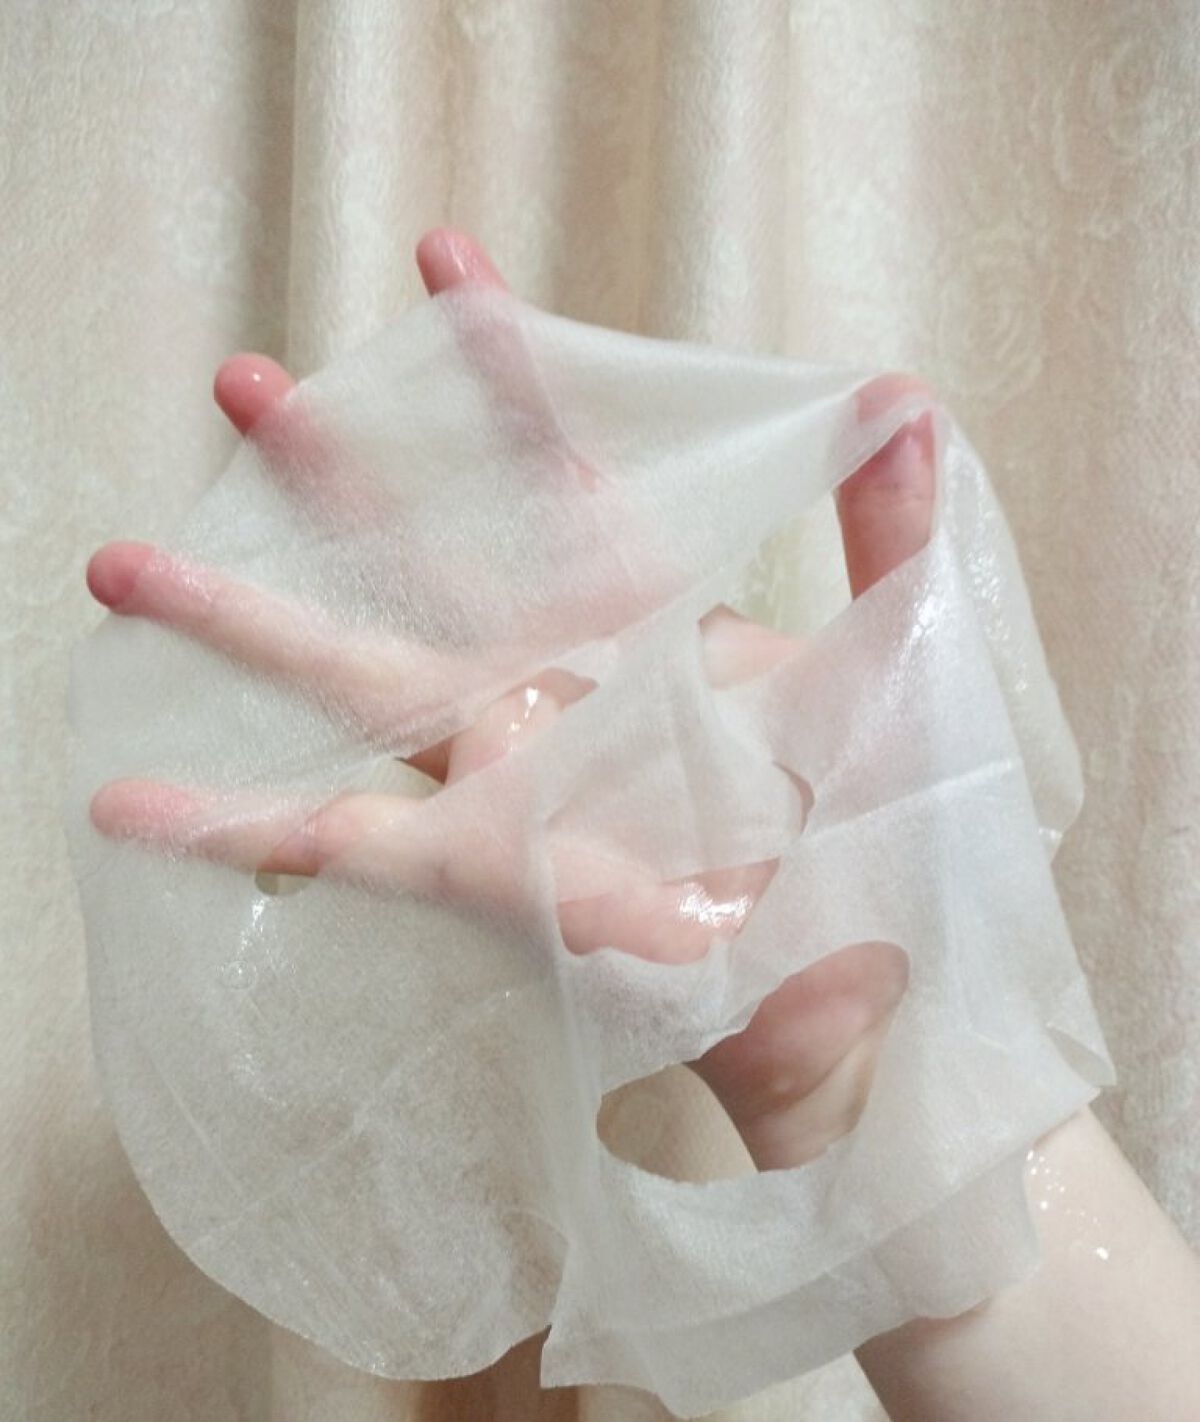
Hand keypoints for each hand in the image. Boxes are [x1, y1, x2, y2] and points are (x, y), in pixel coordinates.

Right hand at [85, 227, 935, 1171]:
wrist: (855, 982)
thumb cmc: (880, 829)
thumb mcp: (894, 667)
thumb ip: (885, 539)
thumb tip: (900, 394)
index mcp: (641, 624)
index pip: (556, 471)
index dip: (499, 372)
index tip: (440, 259)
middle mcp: (552, 687)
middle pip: (414, 559)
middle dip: (325, 468)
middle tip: (235, 379)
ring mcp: (504, 774)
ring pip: (349, 681)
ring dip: (237, 619)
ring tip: (121, 560)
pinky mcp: (481, 870)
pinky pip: (340, 845)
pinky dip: (233, 826)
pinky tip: (129, 804)